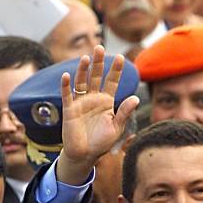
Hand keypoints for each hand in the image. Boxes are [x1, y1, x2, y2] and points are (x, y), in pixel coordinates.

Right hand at [57, 45, 138, 184]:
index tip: (121, 58)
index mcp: (106, 102)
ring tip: (86, 58)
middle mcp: (93, 99)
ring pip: (82, 82)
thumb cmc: (101, 142)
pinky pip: (67, 95)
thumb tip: (136, 98)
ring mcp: (81, 103)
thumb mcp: (116, 127)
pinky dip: (66, 86)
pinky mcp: (70, 110)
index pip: (112, 82)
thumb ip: (124, 112)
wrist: (85, 155)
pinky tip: (66, 75)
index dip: (116, 70)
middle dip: (98, 63)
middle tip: (100, 47)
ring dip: (83, 70)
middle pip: (96, 77)